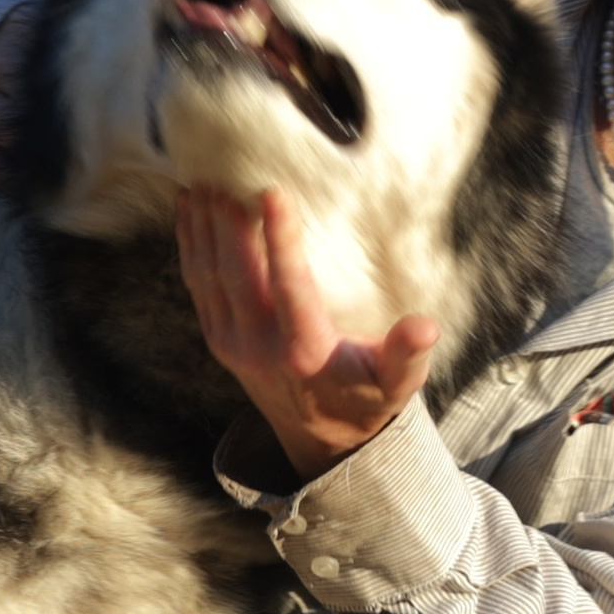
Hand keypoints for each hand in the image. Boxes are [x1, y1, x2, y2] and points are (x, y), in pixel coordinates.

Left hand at [176, 186, 440, 480]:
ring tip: (199, 181)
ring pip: (207, 276)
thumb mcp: (396, 383)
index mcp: (306, 351)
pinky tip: (188, 210)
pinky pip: (196, 284)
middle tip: (223, 174)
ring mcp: (231, 342)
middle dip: (226, 223)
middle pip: (235, 274)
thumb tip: (426, 326)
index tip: (273, 193)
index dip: (281, 240)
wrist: (321, 439)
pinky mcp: (217, 337)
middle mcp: (260, 347)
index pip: (290, 287)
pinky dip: (190, 244)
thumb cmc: (366, 397)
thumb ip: (408, 354)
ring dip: (201, 228)